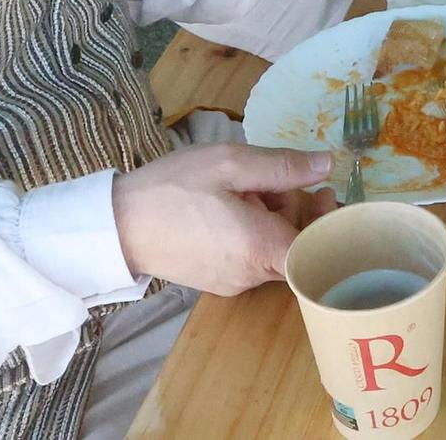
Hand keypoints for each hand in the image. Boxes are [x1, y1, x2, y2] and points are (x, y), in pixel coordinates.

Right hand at [113, 143, 337, 294]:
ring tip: (258, 189)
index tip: (327, 195)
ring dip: (278, 222)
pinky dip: (256, 234)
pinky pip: (252, 258)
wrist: (114, 226)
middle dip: (304, 215)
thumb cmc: (172, 189)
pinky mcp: (216, 281)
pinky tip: (237, 208)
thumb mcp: (229, 163)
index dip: (331, 225)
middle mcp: (251, 275)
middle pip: (299, 251)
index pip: (319, 251)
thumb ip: (282, 167)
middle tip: (299, 182)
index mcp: (260, 249)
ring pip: (274, 253)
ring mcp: (232, 282)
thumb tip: (327, 165)